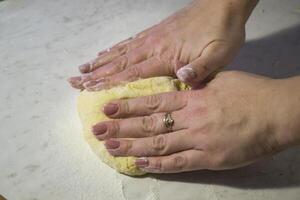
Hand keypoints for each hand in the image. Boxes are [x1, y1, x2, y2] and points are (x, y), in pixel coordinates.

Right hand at [68, 0, 256, 89]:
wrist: (224, 4)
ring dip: (100, 62)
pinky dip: (114, 49)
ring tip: (82, 69)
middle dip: (96, 74)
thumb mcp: (220, 54)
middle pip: (119, 62)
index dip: (110, 82)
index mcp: (166, 56)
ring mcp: (152, 37)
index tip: (89, 90)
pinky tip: (106, 52)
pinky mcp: (155, 31)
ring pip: (120, 51)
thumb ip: (201, 68)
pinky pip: (130, 41)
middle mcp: (153, 46)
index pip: (133, 72)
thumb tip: (181, 77)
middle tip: (74, 81)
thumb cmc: (222, 32)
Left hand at [91, 71, 296, 172]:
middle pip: (149, 124)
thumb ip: (196, 84)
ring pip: (159, 145)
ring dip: (132, 147)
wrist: (277, 113)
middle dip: (121, 127)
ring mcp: (199, 140)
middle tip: (98, 130)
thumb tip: (178, 83)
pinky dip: (158, 164)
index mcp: (193, 98)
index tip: (108, 108)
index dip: (128, 106)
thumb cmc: (251, 93)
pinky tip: (140, 164)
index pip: (152, 101)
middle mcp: (191, 119)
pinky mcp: (209, 159)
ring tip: (111, 147)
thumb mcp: (220, 80)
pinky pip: (179, 163)